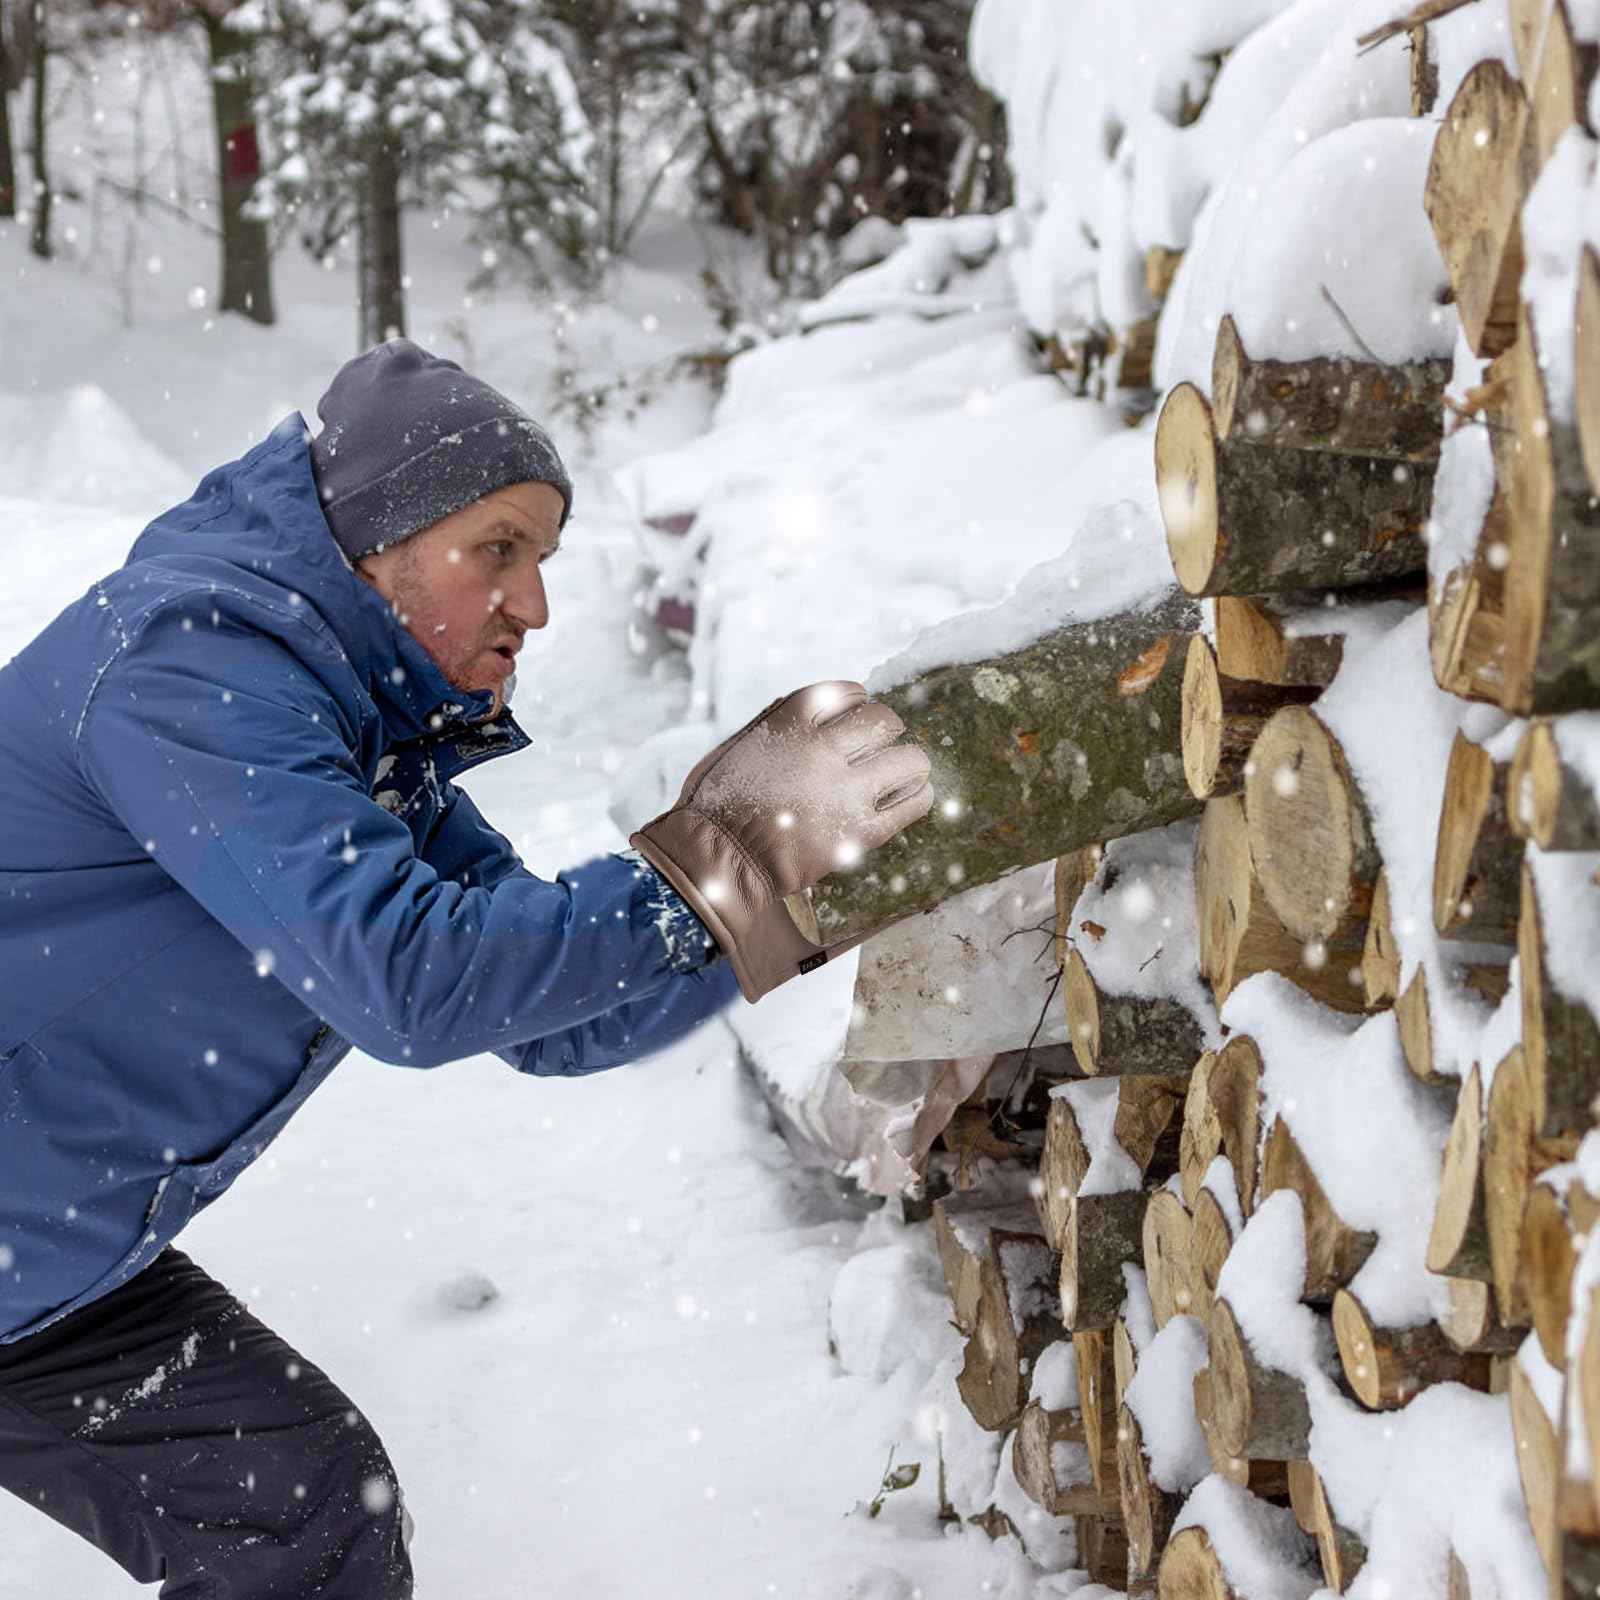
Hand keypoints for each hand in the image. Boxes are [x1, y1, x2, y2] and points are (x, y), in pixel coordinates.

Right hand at [630, 681, 932, 1001]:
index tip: (858, 713)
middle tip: (885, 742)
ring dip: (910, 762)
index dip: (859, 700)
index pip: (846, 692)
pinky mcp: (858, 833)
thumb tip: (821, 709)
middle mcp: (822, 751)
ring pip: (909, 760)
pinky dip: (918, 797)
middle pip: (883, 720)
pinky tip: (913, 796)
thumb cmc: (720, 804)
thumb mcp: (740, 745)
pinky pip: (910, 805)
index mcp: (790, 724)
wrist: (718, 858)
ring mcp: (844, 793)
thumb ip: (778, 723)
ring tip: (905, 771)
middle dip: (889, 728)